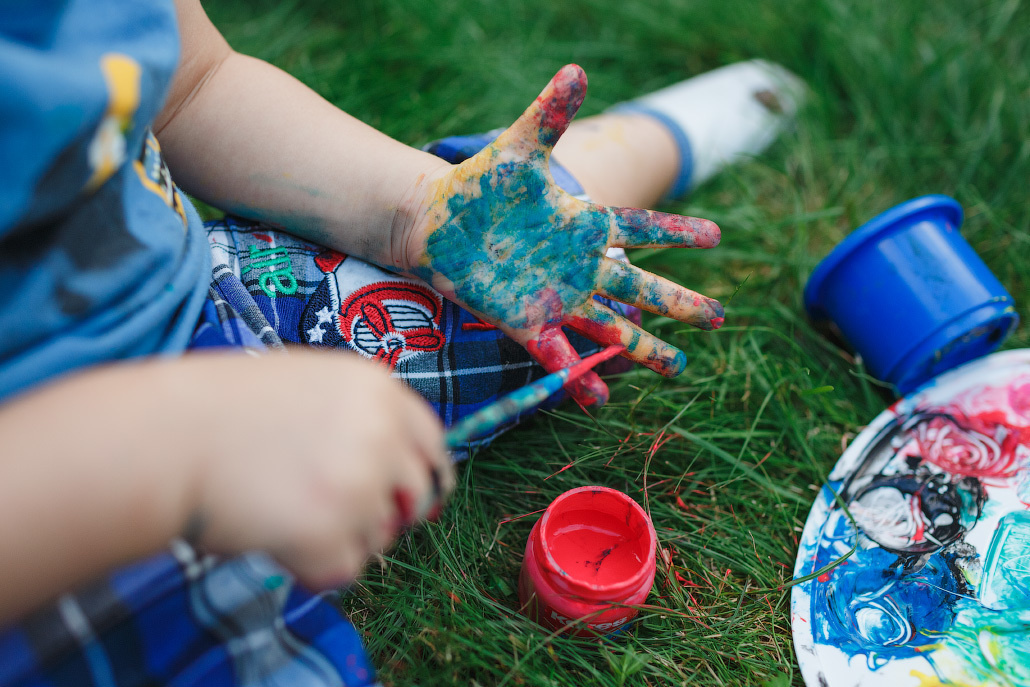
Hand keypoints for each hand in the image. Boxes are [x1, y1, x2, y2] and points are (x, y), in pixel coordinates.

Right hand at [189, 352, 453, 589]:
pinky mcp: (334, 532)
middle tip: (339, 516)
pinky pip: (343, 568)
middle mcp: (382, 433)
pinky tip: (271, 532)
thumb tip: (395, 465)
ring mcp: (362, 484)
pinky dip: (310, 563)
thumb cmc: (219, 409)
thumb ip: (358, 415)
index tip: (417, 495)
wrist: (166, 437)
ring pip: (381, 535)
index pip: (434, 441)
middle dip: (388, 513)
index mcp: (378, 389)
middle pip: (418, 494)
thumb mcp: (306, 383)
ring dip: (340, 536)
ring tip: (282, 509)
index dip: (426, 473)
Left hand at [398, 65, 722, 405]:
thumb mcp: (518, 150)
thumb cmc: (478, 185)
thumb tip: (577, 72)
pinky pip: (560, 353)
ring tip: (679, 368)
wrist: (436, 223)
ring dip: (643, 348)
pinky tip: (601, 398)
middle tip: (719, 316)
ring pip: (611, 326)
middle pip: (639, 288)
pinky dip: (580, 375)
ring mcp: (555, 296)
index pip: (640, 229)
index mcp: (583, 224)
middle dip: (679, 302)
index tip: (717, 237)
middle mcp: (577, 265)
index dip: (677, 234)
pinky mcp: (526, 321)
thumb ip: (549, 116)